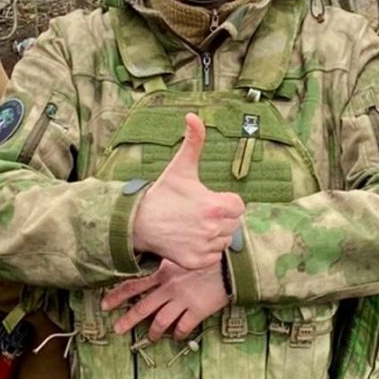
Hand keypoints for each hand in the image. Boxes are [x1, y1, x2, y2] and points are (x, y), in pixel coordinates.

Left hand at [101, 259, 228, 339]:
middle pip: (143, 307)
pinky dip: (177, 333)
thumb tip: (153, 264)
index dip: (117, 295)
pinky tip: (175, 336)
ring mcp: (183, 301)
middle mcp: (169, 288)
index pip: (134, 285)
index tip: (105, 304)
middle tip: (117, 329)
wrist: (231, 264)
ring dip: (153, 331)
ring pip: (161, 321)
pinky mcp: (197, 311)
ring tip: (149, 338)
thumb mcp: (182, 253)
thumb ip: (167, 261)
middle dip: (128, 320)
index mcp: (164, 273)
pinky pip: (183, 326)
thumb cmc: (208, 255)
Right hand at [133, 113, 243, 268]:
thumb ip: (193, 141)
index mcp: (216, 205)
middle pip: (233, 224)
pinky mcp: (197, 262)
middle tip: (198, 213)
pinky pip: (213, 257)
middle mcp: (213, 229)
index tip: (207, 200)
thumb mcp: (181, 167)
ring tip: (193, 225)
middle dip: (220, 218)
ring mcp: (205, 247)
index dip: (225, 202)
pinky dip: (205, 251)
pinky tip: (190, 239)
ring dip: (214, 235)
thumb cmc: (163, 194)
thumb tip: (193, 116)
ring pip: (224, 241)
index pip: (238, 206)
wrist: (140, 223)